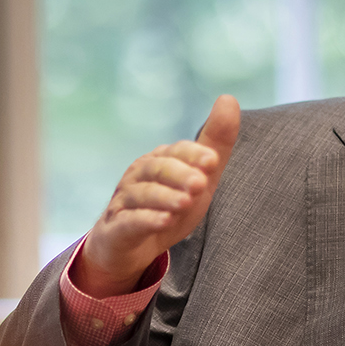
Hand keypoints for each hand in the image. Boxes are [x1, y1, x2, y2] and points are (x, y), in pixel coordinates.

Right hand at [75, 95, 239, 297]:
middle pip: (157, 169)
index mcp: (159, 161)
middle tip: (200, 184)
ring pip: (143, 194)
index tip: (213, 161)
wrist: (129, 247)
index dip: (194, 154)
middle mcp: (138, 176)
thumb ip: (215, 144)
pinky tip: (163, 221)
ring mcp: (124, 201)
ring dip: (164, 197)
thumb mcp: (199, 178)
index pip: (177, 151)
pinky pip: (129, 221)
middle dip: (179, 174)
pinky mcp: (115, 228)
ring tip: (184, 203)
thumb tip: (228, 98)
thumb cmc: (167, 206)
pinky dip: (146, 219)